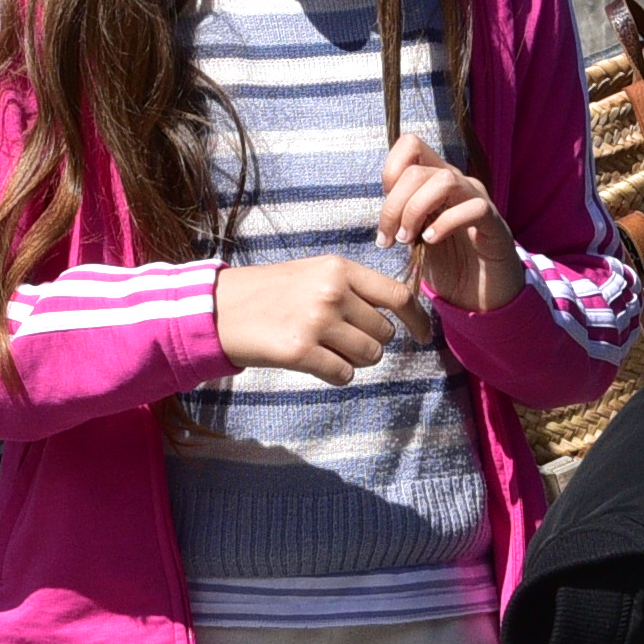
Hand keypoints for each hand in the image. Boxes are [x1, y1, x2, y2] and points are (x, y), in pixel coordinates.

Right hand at [214, 253, 415, 381]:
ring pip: (369, 356)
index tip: (423, 336)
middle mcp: (332, 292)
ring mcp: (317, 322)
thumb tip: (397, 314)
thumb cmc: (271, 293)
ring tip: (324, 348)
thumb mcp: (313, 274)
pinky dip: (335, 375)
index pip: (398, 295)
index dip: (417, 320)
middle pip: (383, 333)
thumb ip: (353, 288)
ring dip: (354, 360)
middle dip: (370, 343)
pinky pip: (344, 374)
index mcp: (338, 268)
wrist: (220, 308)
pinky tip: (313, 362)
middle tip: (340, 340)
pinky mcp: (300, 351)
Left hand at [374, 135, 520, 314]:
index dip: (390, 172)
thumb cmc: (448, 263)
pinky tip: (432, 241)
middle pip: (417, 170)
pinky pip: (473, 208)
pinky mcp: (494, 223)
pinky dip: (446, 223)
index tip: (386, 215)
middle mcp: (457, 182)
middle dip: (394, 206)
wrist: (481, 296)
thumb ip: (401, 213)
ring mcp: (477, 199)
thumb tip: (382, 206)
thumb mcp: (415, 235)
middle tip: (390, 239)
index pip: (411, 146)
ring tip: (408, 240)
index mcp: (435, 180)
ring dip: (416, 210)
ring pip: (443, 180)